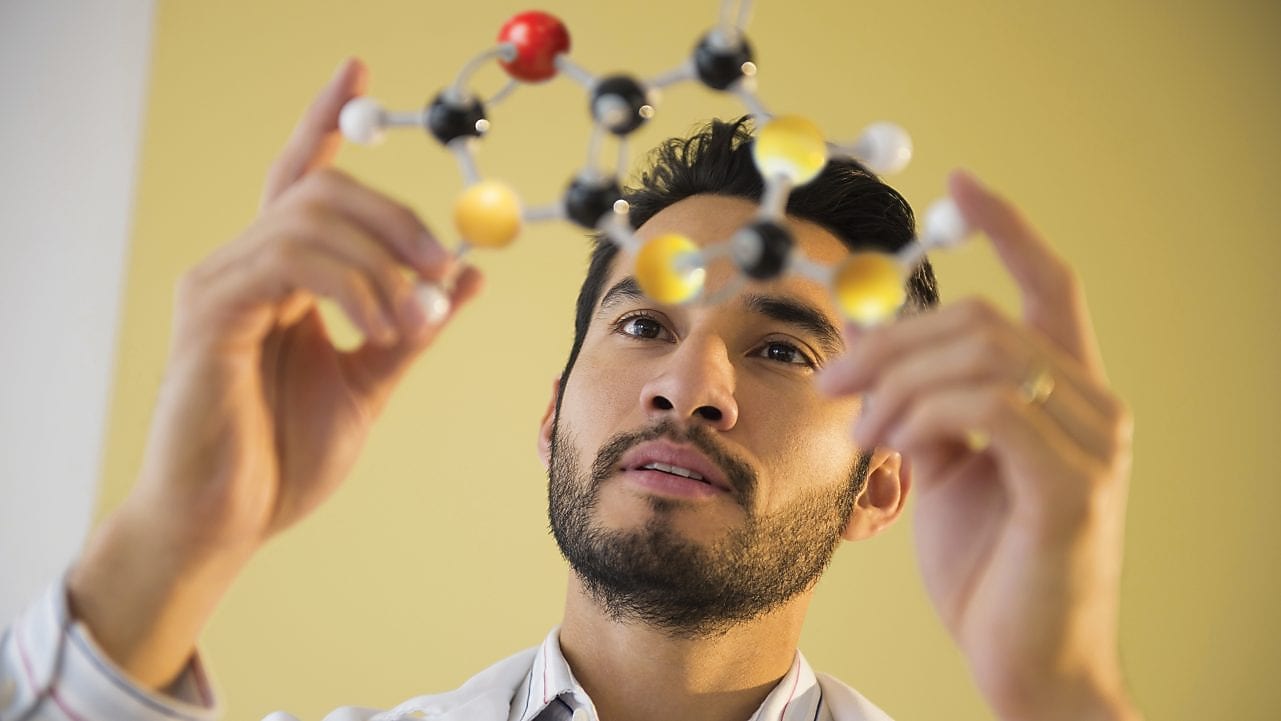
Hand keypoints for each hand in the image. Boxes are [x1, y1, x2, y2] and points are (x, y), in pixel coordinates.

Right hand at [67, 58, 482, 687]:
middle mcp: (245, 265)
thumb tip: (469, 275)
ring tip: (411, 324)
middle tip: (443, 265)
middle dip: (396, 216)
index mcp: (282, 277)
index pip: (303, 177)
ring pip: (310, 217)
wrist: (228, 522)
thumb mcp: (372, 380)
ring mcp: (221, 283)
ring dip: (383, 262)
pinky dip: (352, 285)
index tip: (358, 67)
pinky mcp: (211, 311)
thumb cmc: (284, 458)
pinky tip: (377, 327)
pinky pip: (291, 260)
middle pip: (320, 186)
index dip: (327, 118)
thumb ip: (414, 325)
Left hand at [819, 172, 1140, 720]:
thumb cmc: (987, 566)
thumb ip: (923, 406)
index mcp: (1064, 393)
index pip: (1048, 284)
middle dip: (892, 338)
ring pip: (983, 352)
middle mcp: (1093, 405)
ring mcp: (1092, 442)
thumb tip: (875, 356)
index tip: (960, 183)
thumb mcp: (943, 468)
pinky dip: (922, 412)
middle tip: (833, 379)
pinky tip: (891, 444)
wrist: (1022, 659)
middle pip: (985, 317)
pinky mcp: (1073, 483)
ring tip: (860, 428)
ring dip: (898, 380)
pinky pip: (989, 406)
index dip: (1008, 226)